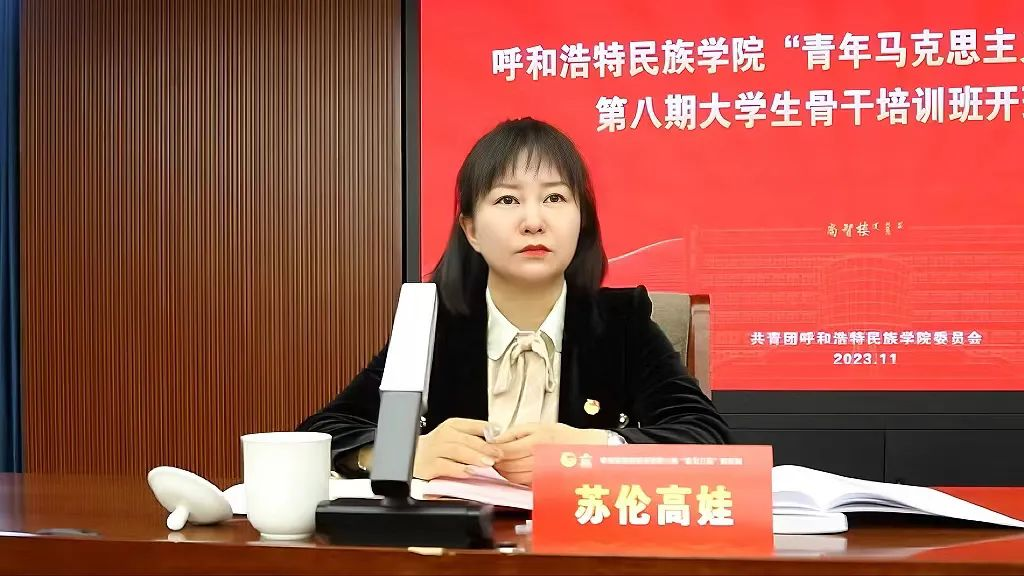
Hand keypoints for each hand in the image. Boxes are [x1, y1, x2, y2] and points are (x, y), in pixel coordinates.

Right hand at [413, 418, 504, 480]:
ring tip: (488, 463)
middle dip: (484, 447)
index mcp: (453, 425)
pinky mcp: (430, 466)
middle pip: (466, 439)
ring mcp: (435, 450)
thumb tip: (497, 436)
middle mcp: (443, 436)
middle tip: (498, 454)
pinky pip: (446, 466)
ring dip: (474, 457)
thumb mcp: (457, 436)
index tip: (501, 440)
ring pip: (457, 451)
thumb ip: (475, 436)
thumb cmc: (440, 447)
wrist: (414, 456)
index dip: (489, 432)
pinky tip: (470, 472)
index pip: (473, 425)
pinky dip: (459, 469)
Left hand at [490, 423, 606, 485]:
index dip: (492, 452)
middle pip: (506, 466)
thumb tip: (494, 440)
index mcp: (535, 442)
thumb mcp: (536, 426)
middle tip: (493, 457)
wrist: (584, 450)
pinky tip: (515, 471)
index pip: (504, 452)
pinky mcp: (543, 483)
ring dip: (504, 472)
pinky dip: (514, 479)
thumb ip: (513, 433)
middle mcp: (537, 459)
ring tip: (503, 464)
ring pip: (512, 478)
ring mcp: (540, 474)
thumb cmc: (561, 436)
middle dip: (496, 463)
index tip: (489, 450)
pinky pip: (522, 484)